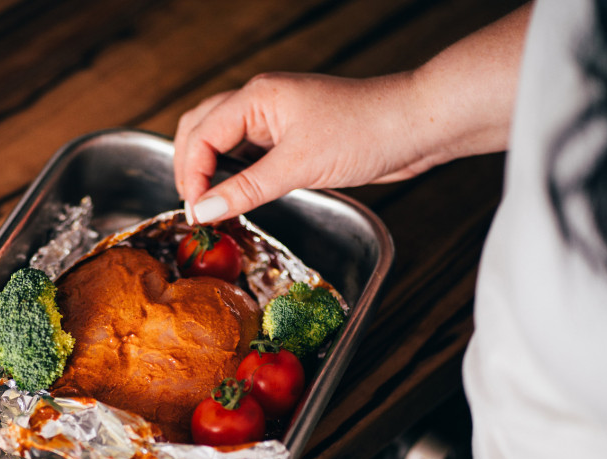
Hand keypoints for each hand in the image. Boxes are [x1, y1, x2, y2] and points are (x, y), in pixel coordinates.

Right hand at [174, 3, 530, 222]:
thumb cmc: (367, 130)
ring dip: (210, 171)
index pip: (200, 136)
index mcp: (256, 97)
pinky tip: (237, 196)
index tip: (196, 213)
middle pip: (199, 130)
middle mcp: (260, 103)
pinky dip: (234, 174)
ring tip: (211, 205)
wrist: (417, 125)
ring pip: (221, 141)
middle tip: (195, 208)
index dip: (191, 177)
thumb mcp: (299, 166)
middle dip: (189, 168)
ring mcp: (275, 118)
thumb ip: (246, 190)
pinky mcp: (292, 136)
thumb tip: (206, 210)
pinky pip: (248, 153)